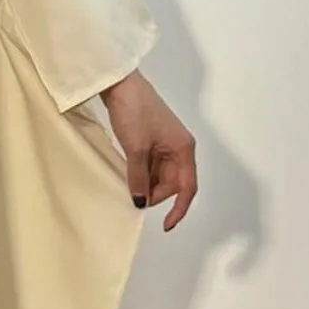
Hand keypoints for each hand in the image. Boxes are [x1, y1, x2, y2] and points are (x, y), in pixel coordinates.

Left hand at [99, 70, 197, 230]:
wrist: (121, 83)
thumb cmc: (134, 111)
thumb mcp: (135, 149)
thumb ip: (138, 179)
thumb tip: (140, 202)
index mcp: (183, 149)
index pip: (187, 187)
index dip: (179, 209)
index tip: (166, 225)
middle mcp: (178, 148)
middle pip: (172, 183)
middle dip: (155, 193)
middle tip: (133, 195)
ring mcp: (165, 144)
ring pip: (159, 176)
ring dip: (145, 184)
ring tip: (127, 181)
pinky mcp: (152, 140)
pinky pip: (150, 166)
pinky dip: (140, 174)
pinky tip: (127, 174)